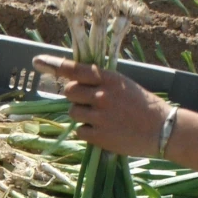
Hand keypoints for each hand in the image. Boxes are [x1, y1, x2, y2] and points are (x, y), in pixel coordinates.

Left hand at [32, 55, 170, 156]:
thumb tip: (77, 81)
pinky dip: (87, 131)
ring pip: (73, 112)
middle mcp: (101, 95)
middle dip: (73, 96)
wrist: (161, 129)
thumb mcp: (124, 85)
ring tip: (100, 118)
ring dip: (81, 114)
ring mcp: (99, 116)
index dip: (54, 65)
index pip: (75, 69)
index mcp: (108, 78)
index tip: (37, 61)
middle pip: (69, 92)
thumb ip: (101, 82)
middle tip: (86, 101)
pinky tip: (103, 131)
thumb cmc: (143, 105)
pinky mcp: (99, 136)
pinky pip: (80, 131)